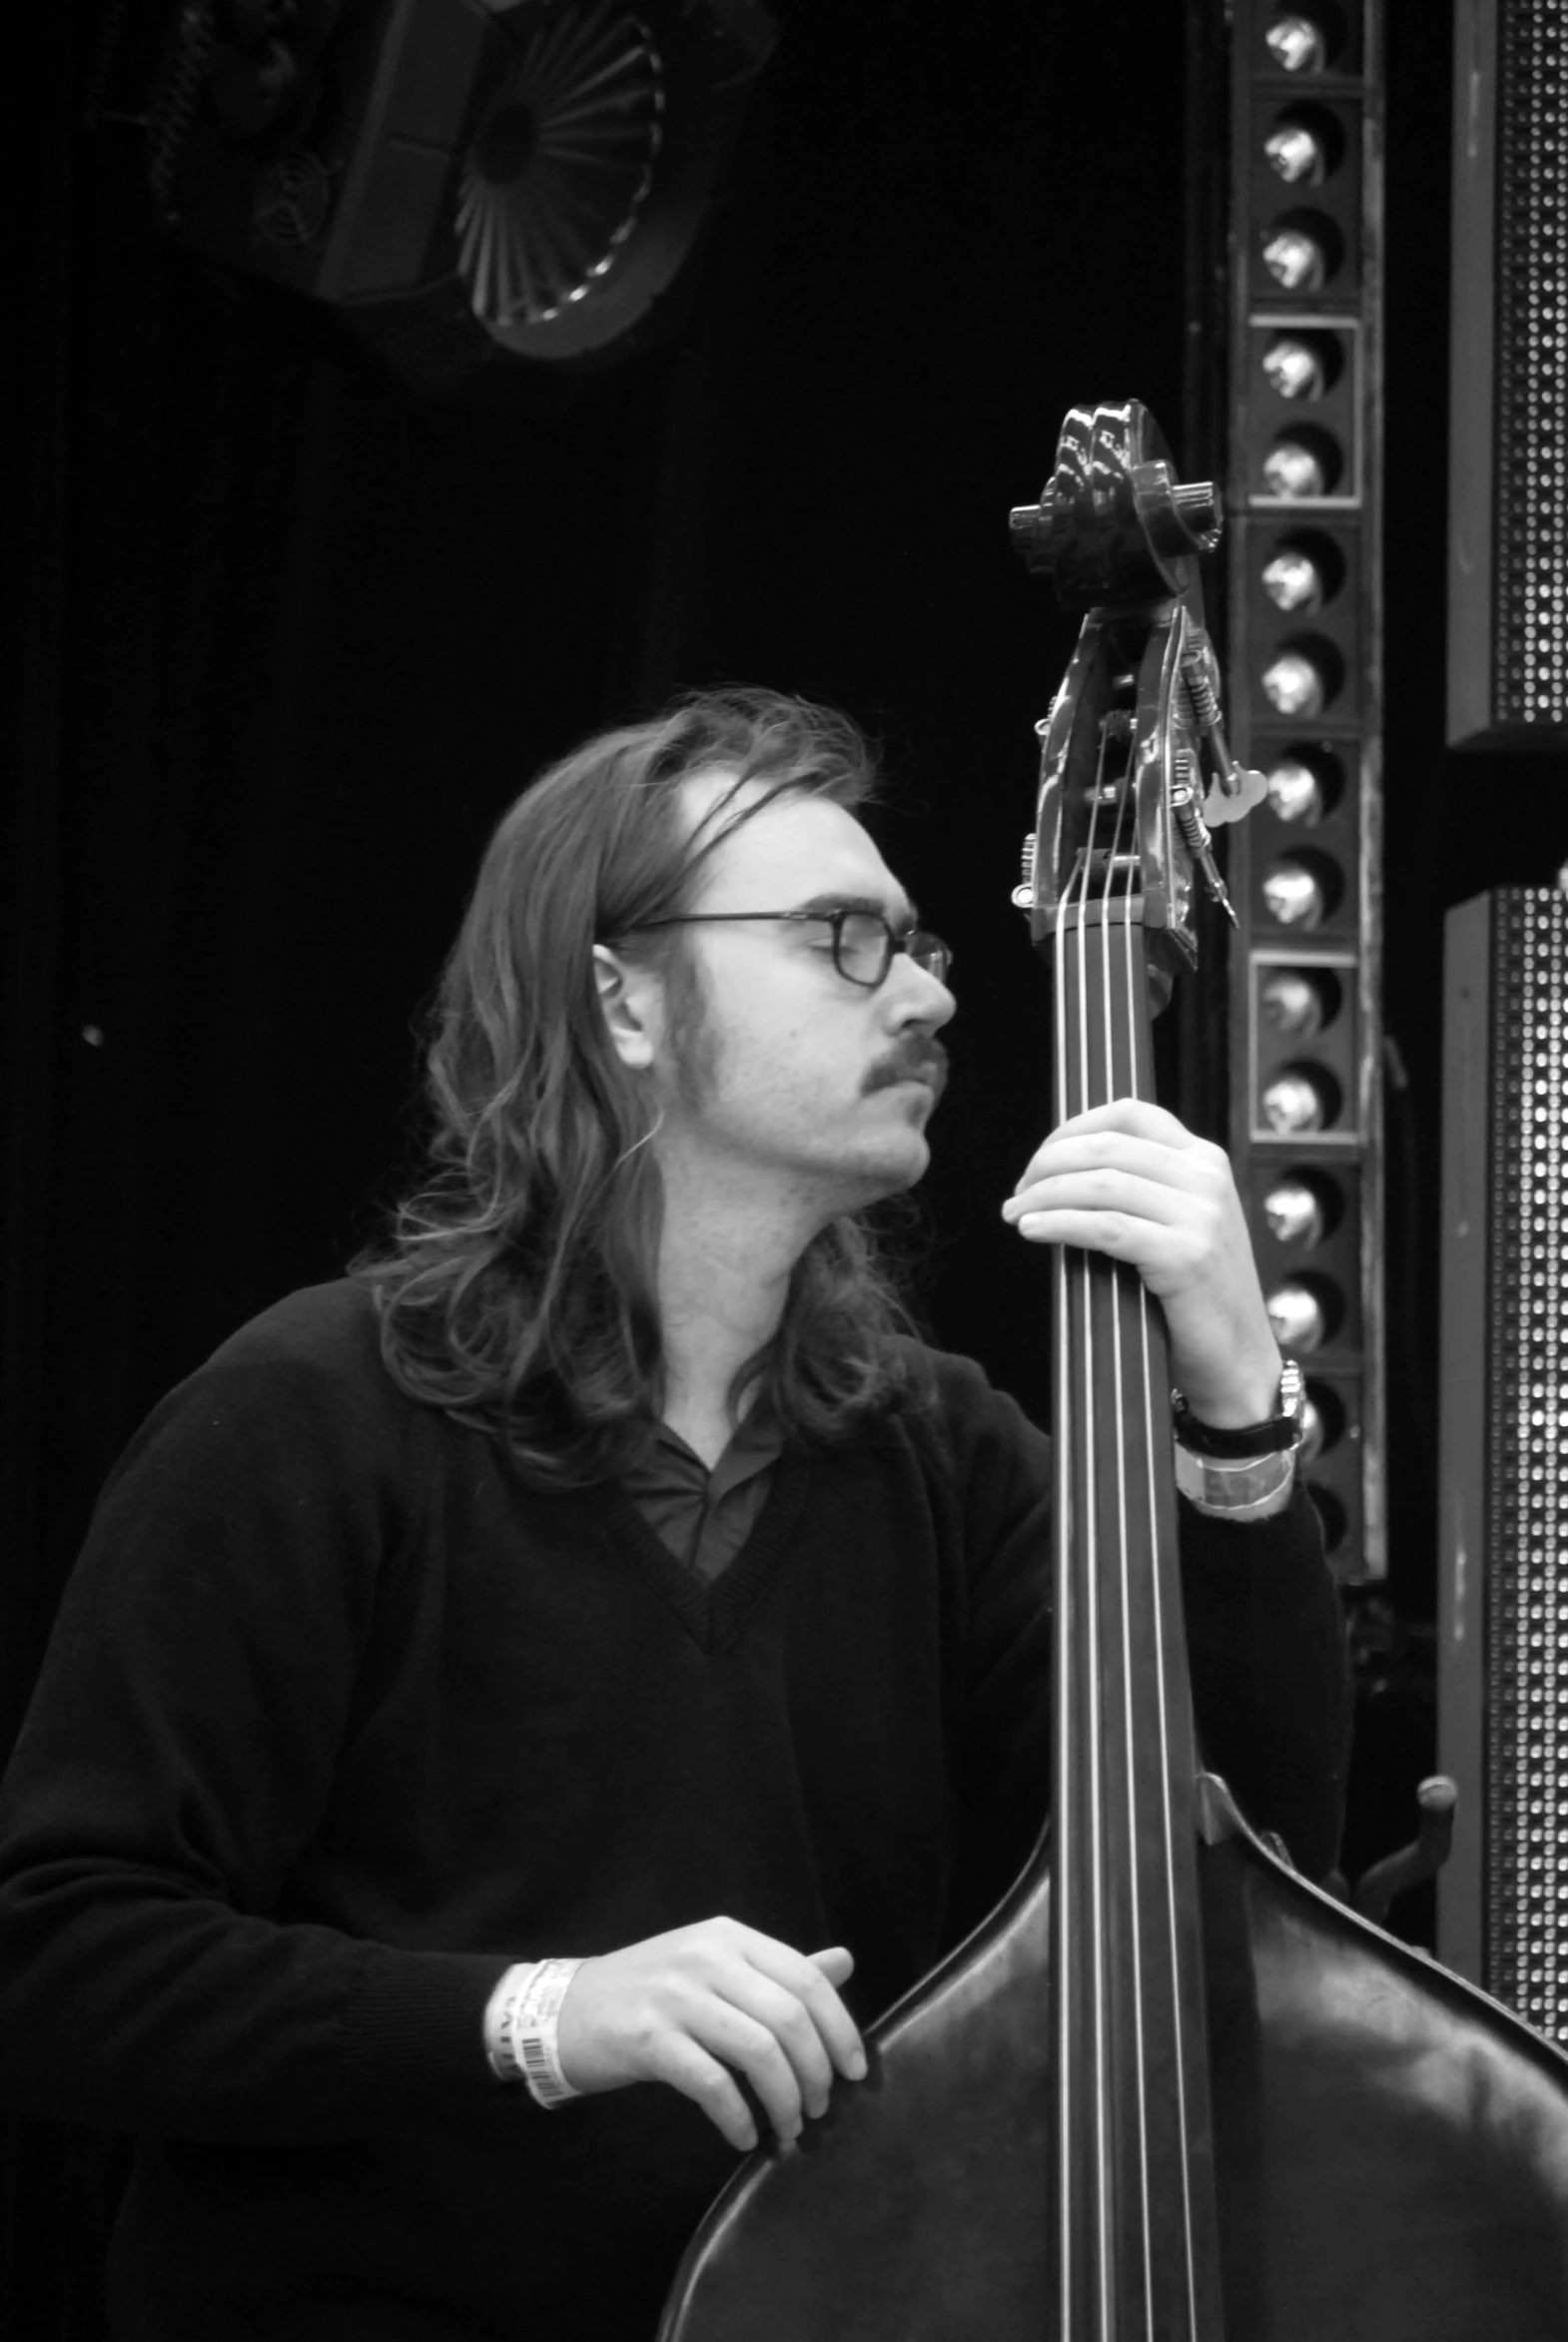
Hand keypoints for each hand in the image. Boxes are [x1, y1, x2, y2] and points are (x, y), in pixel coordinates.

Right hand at [555, 1918, 865, 2151]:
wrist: (566, 2009)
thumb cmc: (651, 1992)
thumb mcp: (715, 1966)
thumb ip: (778, 1969)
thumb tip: (845, 1962)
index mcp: (730, 1937)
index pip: (805, 1978)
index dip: (840, 2028)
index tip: (855, 2071)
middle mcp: (707, 1957)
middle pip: (789, 2018)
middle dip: (816, 2073)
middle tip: (820, 2108)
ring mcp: (676, 1995)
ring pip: (758, 2052)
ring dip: (784, 2101)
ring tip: (788, 2129)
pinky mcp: (648, 2037)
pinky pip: (712, 2083)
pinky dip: (737, 2118)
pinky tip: (743, 2137)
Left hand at [1001, 1098, 1281, 1425]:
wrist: (1239, 1362)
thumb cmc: (1197, 1300)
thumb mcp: (1180, 1224)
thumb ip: (1142, 1189)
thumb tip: (1061, 1171)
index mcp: (1205, 1161)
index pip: (1130, 1114)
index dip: (1073, 1129)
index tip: (1039, 1158)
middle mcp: (1207, 1179)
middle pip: (1106, 1147)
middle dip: (1047, 1165)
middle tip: (1017, 1194)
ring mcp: (1201, 1216)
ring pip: (1100, 1184)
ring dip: (1043, 1196)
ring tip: (1015, 1214)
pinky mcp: (1186, 1255)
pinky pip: (1105, 1226)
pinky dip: (1059, 1224)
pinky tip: (1033, 1230)